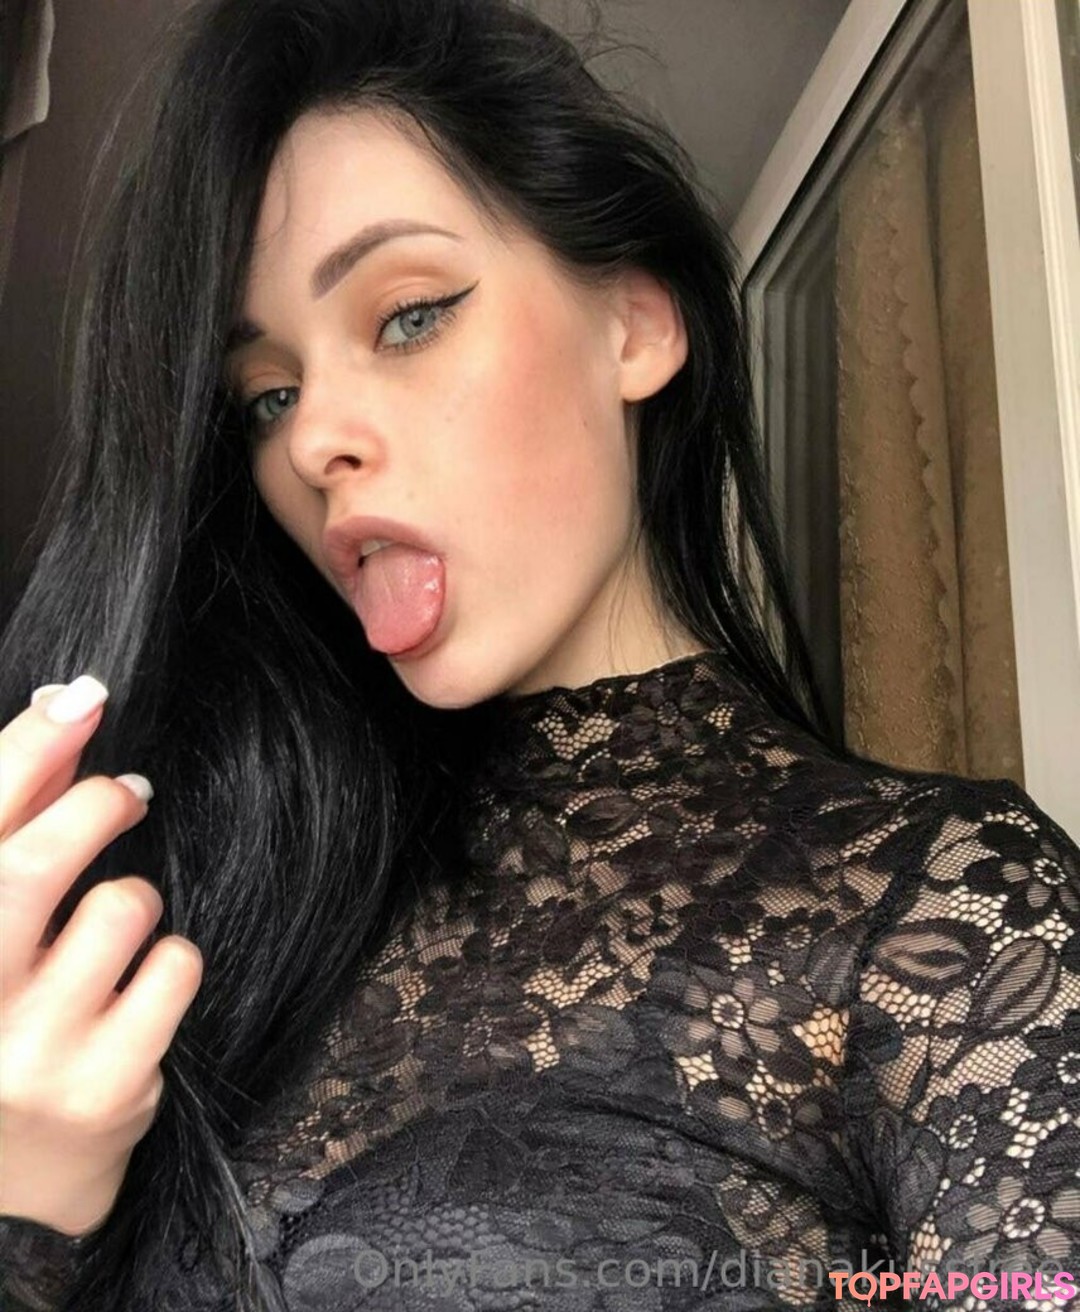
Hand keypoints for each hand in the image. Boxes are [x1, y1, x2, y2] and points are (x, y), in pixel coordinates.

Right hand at [0, 677, 202, 1236]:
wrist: (10, 1178)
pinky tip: (139, 986)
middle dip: (95, 805)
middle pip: (33, 864)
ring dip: (133, 897)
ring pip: (122, 909)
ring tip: (112, 931)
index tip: (79, 697)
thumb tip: (65, 715)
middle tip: (127, 793)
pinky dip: (170, 957)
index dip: (25, 751)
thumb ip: (17, 828)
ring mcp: (29, 1054)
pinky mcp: (104, 1089)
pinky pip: (175, 968)